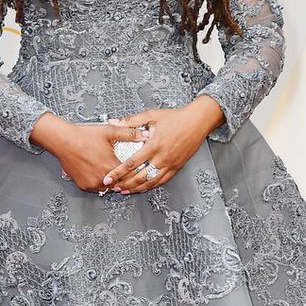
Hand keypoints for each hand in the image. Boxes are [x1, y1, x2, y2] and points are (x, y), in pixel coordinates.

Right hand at [30, 114, 152, 193]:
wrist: (63, 140)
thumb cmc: (84, 135)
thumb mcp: (110, 131)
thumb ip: (130, 133)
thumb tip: (145, 134)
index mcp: (111, 166)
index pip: (130, 176)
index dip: (135, 173)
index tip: (138, 171)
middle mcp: (102, 178)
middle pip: (120, 184)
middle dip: (124, 179)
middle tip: (127, 174)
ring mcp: (92, 184)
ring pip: (108, 188)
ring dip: (112, 183)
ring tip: (115, 175)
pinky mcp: (83, 185)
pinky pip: (96, 188)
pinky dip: (100, 183)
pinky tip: (102, 176)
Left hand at [100, 97, 224, 193]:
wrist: (197, 122)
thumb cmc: (176, 118)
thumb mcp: (151, 115)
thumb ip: (131, 121)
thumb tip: (113, 122)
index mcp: (154, 145)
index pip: (131, 163)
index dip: (118, 172)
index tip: (108, 178)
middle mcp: (162, 158)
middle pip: (139, 177)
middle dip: (124, 184)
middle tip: (113, 187)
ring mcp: (170, 164)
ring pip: (150, 182)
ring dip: (136, 188)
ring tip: (125, 190)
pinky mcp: (176, 167)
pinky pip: (162, 181)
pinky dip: (150, 186)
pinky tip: (142, 188)